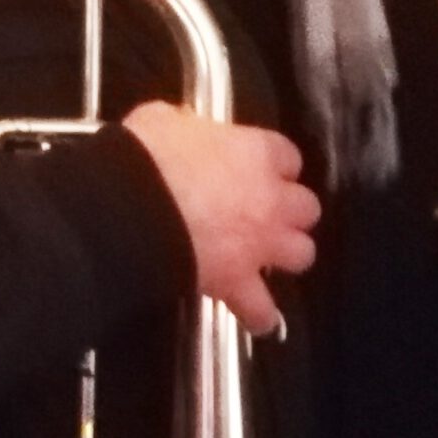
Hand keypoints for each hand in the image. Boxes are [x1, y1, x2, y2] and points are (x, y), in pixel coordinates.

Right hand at [121, 103, 318, 334]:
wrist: (130, 207)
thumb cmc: (147, 155)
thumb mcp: (165, 120)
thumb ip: (188, 128)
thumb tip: (182, 131)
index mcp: (256, 153)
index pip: (288, 156)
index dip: (274, 165)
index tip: (259, 169)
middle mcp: (270, 199)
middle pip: (306, 208)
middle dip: (289, 211)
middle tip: (265, 213)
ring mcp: (260, 244)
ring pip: (301, 254)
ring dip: (286, 254)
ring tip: (265, 258)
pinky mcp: (238, 282)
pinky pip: (261, 308)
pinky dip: (259, 314)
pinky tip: (255, 317)